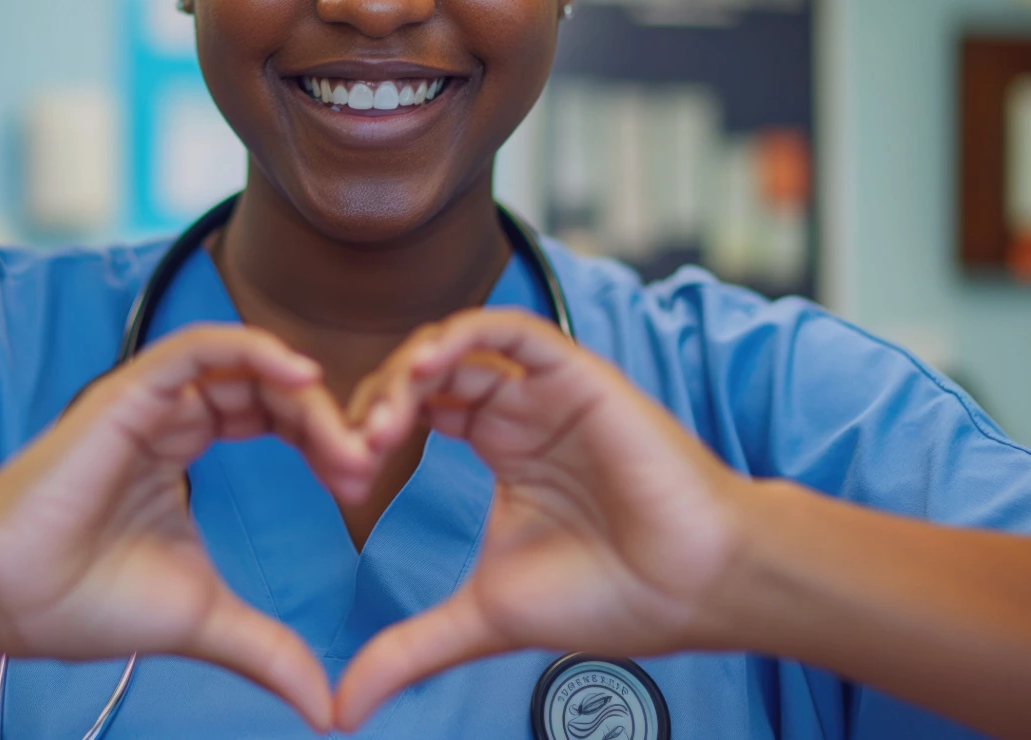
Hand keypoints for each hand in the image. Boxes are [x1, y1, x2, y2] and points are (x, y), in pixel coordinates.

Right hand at [0, 325, 371, 731]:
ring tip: (346, 442)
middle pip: (269, 391)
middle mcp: (171, 415)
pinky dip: (253, 350)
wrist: (10, 603)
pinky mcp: (128, 393)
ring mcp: (150, 400)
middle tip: (366, 468)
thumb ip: (269, 650)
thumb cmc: (87, 602)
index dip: (323, 441)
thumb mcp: (205, 620)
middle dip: (326, 422)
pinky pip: (199, 348)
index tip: (361, 485)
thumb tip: (328, 708)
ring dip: (304, 398)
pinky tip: (301, 377)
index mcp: (184, 447)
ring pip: (244, 366)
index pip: (273, 419)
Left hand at [334, 309, 752, 729]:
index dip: (368, 435)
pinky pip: (513, 330)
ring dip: (409, 370)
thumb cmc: (609, 596)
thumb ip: (409, 649)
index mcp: (498, 447)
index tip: (343, 481)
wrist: (690, 588)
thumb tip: (341, 712)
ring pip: (459, 346)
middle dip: (377, 405)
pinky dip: (464, 332)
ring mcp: (545, 390)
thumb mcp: (483, 618)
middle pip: (425, 375)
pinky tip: (428, 365)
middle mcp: (519, 410)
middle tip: (354, 454)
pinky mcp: (575, 374)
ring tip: (381, 423)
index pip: (415, 412)